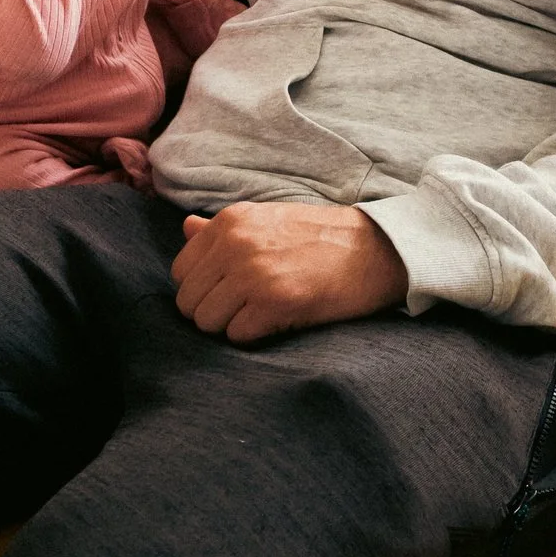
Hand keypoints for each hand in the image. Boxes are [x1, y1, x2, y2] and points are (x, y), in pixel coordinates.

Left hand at [169, 203, 409, 343]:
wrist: (375, 248)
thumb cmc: (320, 238)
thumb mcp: (266, 219)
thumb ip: (221, 229)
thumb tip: (186, 228)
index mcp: (229, 222)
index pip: (181, 272)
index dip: (201, 289)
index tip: (227, 293)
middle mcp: (235, 245)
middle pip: (188, 302)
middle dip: (212, 313)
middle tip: (244, 311)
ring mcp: (253, 274)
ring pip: (207, 322)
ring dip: (230, 327)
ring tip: (260, 315)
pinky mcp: (275, 302)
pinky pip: (236, 336)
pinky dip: (253, 336)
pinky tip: (276, 322)